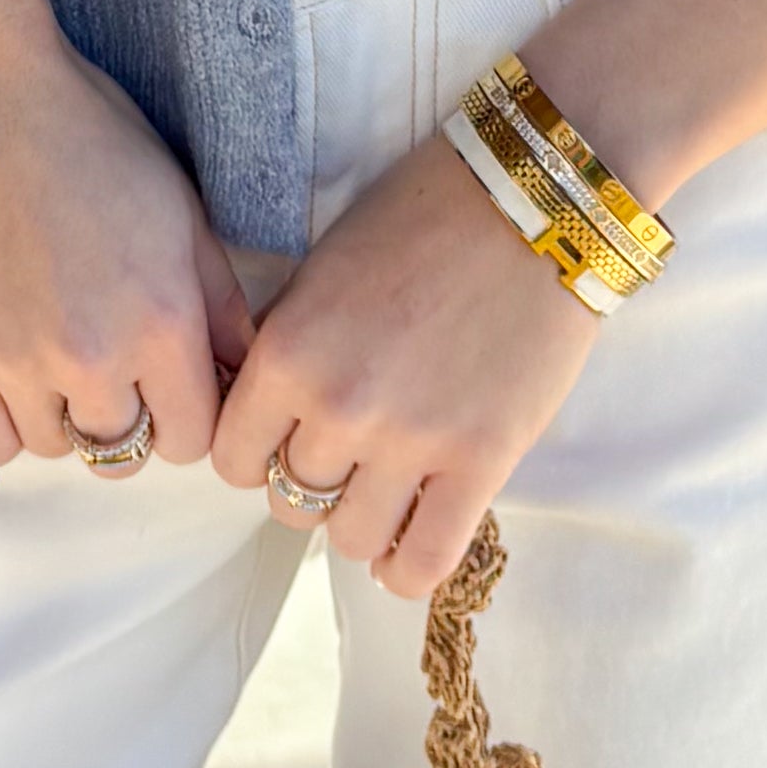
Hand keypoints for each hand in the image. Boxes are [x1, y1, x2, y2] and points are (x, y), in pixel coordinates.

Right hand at [0, 28, 253, 473]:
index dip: (187, 414)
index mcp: (163, 318)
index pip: (194, 438)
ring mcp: (14, 361)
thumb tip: (241, 371)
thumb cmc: (85, 128)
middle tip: (106, 363)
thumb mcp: (177, 204)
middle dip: (126, 416)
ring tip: (48, 349)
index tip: (168, 384)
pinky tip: (6, 373)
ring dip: (60, 414)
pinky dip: (2, 423)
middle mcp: (94, 355)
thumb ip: (217, 299)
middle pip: (125, 453)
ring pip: (56, 449)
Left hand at [210, 129, 600, 596]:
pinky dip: (408, 567)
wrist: (533, 199)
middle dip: (312, 480)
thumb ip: (289, 349)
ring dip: (362, 518)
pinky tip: (411, 539)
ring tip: (386, 486)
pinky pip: (424, 561)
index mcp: (289, 352)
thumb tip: (265, 418)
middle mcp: (339, 406)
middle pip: (291, 500)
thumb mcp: (323, 270)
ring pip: (351, 539)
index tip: (284, 437)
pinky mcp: (482, 462)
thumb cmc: (422, 215)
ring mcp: (412, 441)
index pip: (233, 459)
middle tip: (346, 452)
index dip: (256, 451)